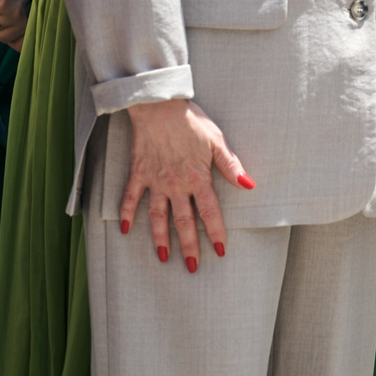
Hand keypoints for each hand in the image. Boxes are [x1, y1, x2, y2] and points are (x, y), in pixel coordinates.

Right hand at [121, 97, 252, 270]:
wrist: (159, 108)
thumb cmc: (192, 122)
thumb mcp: (217, 141)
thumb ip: (231, 166)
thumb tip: (249, 184)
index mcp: (198, 178)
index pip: (209, 212)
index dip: (215, 232)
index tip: (220, 251)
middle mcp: (176, 185)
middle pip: (183, 221)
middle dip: (189, 246)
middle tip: (193, 267)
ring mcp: (155, 181)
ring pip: (158, 217)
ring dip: (160, 238)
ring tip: (163, 258)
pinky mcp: (139, 174)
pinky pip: (131, 198)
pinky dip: (128, 214)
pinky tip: (125, 231)